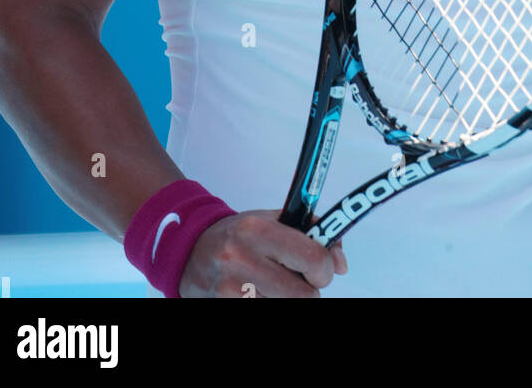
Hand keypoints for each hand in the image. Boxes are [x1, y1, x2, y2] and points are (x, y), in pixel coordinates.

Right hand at [178, 209, 347, 297]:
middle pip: (304, 296)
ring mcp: (232, 290)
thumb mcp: (273, 219)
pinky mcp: (226, 307)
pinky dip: (270, 304)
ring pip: (287, 307)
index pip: (313, 259)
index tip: (322, 269)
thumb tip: (341, 264)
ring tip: (273, 284)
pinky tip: (259, 294)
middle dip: (308, 290)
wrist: (190, 249)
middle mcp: (243, 259)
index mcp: (258, 230)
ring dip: (288, 300)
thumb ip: (312, 231)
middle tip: (298, 280)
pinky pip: (266, 312)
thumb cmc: (239, 234)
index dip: (325, 269)